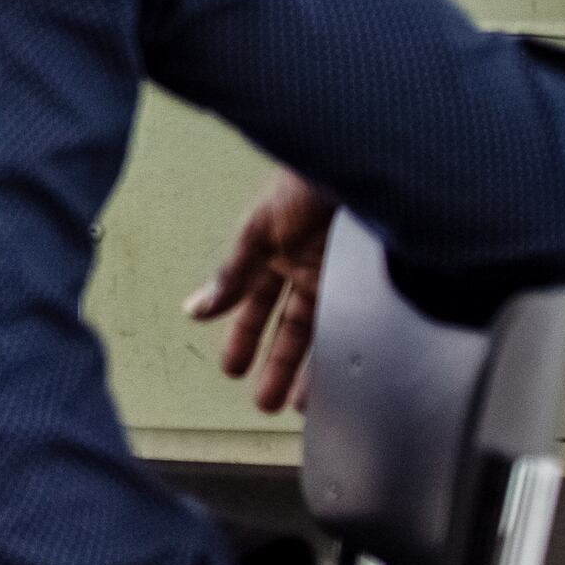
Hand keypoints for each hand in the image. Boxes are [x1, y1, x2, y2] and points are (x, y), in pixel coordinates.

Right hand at [187, 172, 338, 414]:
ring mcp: (337, 275)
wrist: (361, 160)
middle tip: (263, 400)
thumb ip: (233, 273)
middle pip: (286, 326)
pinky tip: (338, 374)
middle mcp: (306, 267)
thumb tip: (197, 308)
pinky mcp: (367, 281)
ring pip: (320, 332)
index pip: (253, 305)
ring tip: (296, 404)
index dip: (242, 337)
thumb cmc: (307, 176)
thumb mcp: (259, 229)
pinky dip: (343, 351)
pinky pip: (353, 325)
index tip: (232, 367)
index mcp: (272, 250)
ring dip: (305, 368)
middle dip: (273, 364)